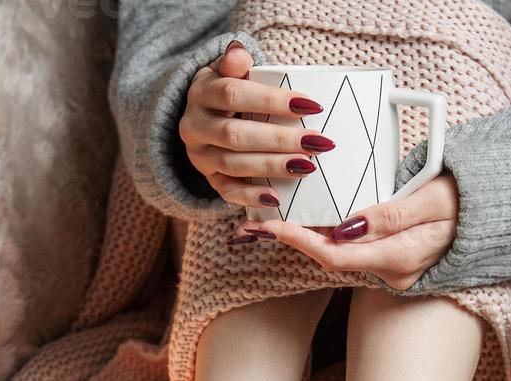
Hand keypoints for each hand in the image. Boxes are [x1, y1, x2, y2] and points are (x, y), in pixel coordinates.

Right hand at [180, 41, 336, 208]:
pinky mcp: (208, 179)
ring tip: (307, 166)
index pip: (234, 94)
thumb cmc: (226, 91)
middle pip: (236, 135)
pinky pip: (226, 192)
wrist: (201, 117)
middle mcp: (194, 126)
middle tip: (316, 142)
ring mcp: (199, 156)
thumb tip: (239, 53)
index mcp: (201, 93)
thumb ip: (234, 63)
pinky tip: (276, 198)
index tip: (310, 105)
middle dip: (279, 139)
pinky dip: (251, 197)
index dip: (271, 101)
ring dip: (272, 166)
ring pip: (233, 165)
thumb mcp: (226, 70)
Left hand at [233, 175, 459, 290]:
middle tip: (253, 224)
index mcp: (400, 257)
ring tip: (269, 221)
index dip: (300, 242)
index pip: (336, 255)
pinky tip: (307, 221)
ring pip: (340, 254)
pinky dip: (328, 235)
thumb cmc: (468, 199)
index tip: (271, 226)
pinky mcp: (392, 259)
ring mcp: (392, 269)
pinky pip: (353, 249)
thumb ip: (392, 214)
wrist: (495, 214)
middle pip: (330, 258)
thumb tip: (348, 226)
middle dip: (292, 240)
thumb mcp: (434, 199)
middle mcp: (392, 271)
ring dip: (307, 238)